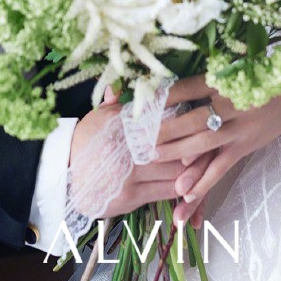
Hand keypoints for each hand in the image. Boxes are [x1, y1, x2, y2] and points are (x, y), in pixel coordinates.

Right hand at [70, 99, 212, 218]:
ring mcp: (132, 172)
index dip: (188, 122)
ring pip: (176, 170)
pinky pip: (166, 191)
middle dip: (199, 146)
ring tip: (211, 164)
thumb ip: (116, 101)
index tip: (204, 118)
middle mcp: (131, 146)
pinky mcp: (131, 195)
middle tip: (217, 142)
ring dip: (195, 170)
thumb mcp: (99, 117)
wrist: (63, 175)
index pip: (166, 121)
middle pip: (177, 146)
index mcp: (126, 123)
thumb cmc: (84, 143)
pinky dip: (182, 189)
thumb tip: (120, 85)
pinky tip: (193, 185)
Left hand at [151, 75, 280, 224]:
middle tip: (140, 136)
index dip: (165, 95)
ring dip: (177, 152)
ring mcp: (240, 129)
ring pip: (204, 144)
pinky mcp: (245, 147)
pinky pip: (221, 167)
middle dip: (166, 128)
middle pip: (194, 119)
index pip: (189, 88)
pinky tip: (185, 194)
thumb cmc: (258, 75)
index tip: (141, 101)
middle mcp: (232, 105)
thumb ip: (203, 78)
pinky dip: (204, 181)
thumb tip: (166, 88)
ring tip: (153, 157)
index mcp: (225, 81)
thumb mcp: (231, 67)